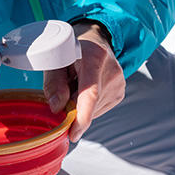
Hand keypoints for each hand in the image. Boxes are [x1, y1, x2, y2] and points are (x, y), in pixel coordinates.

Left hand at [43, 21, 125, 141]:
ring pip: (93, 110)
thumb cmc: (72, 50)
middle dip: (72, 108)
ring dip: (80, 106)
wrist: (95, 41)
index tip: (73, 134)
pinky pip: (98, 109)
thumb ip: (53, 83)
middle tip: (64, 90)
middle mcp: (112, 71)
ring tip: (77, 84)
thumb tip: (57, 108)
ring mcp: (119, 83)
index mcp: (94, 58)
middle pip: (89, 104)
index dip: (82, 116)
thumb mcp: (56, 60)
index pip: (90, 92)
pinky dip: (87, 106)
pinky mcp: (120, 93)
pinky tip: (85, 89)